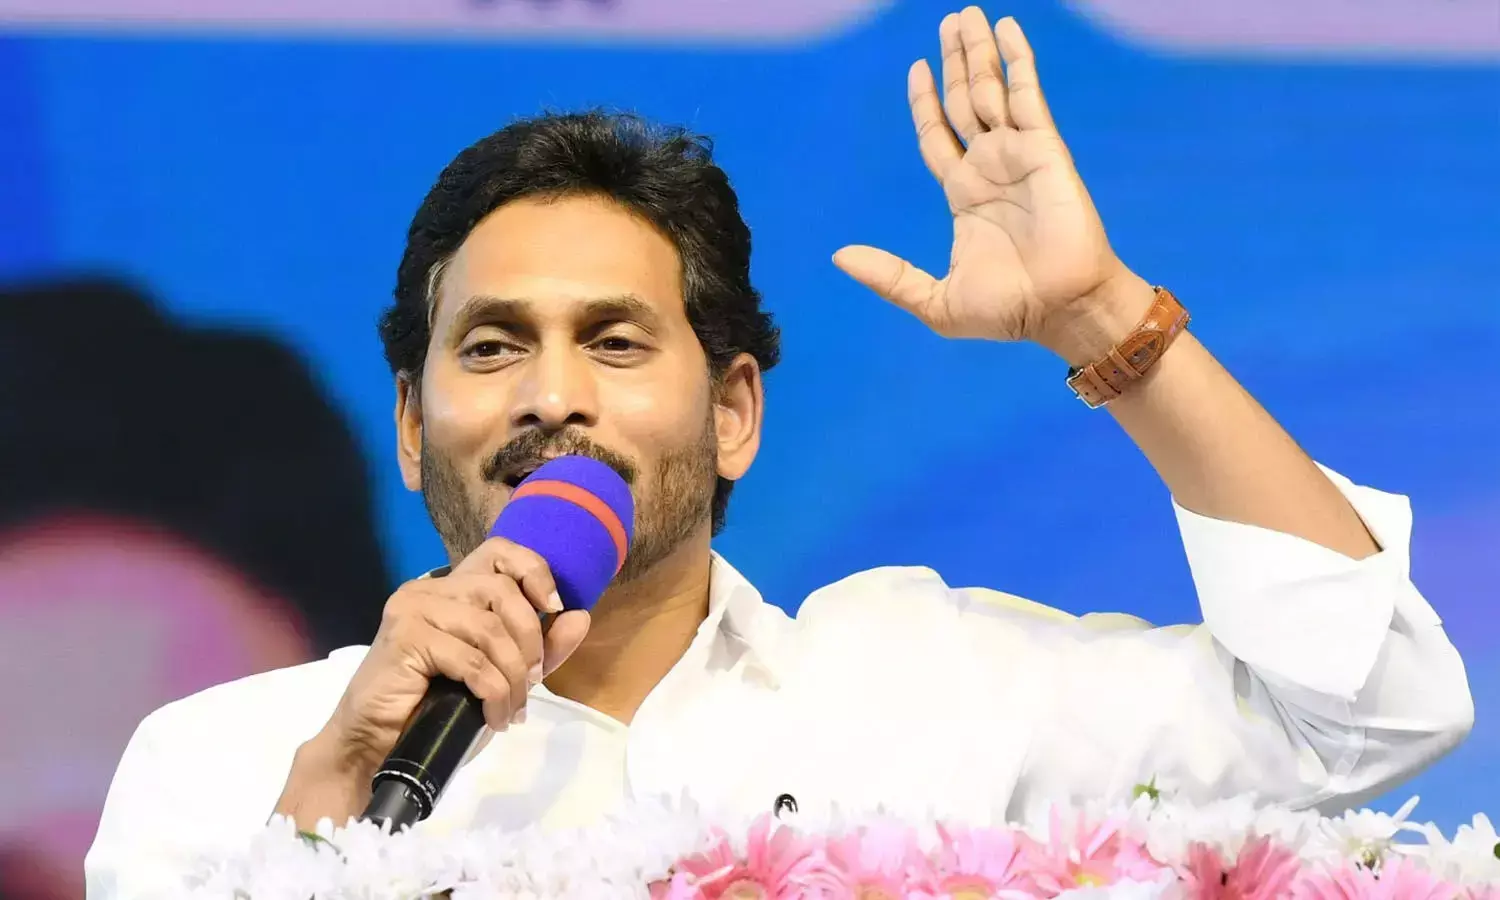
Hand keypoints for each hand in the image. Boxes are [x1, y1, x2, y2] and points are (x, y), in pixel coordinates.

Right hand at [272, 538, 589, 826]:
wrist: (376, 748)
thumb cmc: (435, 712)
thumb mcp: (502, 677)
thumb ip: (541, 648)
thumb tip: (581, 615)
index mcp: (450, 590)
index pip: (498, 551)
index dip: (533, 571)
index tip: (553, 607)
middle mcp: (429, 589)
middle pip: (501, 589)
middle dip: (529, 640)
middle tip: (532, 681)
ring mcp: (413, 610)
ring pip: (489, 629)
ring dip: (513, 676)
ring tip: (511, 710)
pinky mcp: (405, 639)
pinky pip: (471, 660)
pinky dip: (493, 694)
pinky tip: (493, 719)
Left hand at [834, 8, 1139, 348]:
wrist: (1059, 310)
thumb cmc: (1007, 312)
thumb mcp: (933, 300)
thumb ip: (888, 275)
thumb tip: (839, 256)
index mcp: (964, 195)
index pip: (938, 135)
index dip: (925, 101)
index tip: (917, 67)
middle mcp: (989, 167)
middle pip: (962, 101)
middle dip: (954, 61)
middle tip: (947, 21)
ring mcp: (1017, 154)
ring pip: (990, 90)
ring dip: (979, 51)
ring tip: (965, 15)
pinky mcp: (1044, 149)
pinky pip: (1028, 95)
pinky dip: (1017, 60)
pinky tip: (1006, 29)